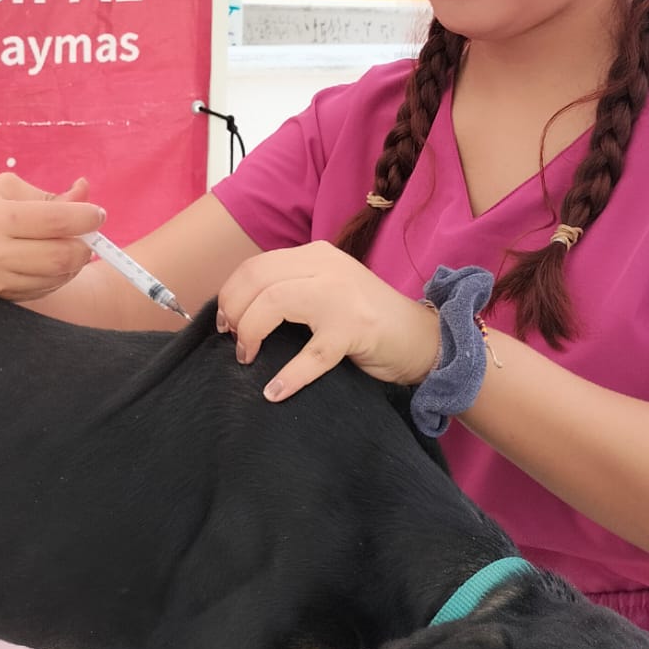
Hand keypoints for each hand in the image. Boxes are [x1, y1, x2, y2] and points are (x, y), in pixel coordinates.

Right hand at [0, 173, 103, 301]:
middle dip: (85, 244)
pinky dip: (58, 275)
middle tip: (87, 233)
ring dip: (74, 261)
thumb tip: (85, 193)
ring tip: (68, 245)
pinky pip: (46, 289)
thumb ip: (49, 195)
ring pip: (58, 276)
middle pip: (62, 255)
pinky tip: (51, 261)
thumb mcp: (6, 190)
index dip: (86, 217)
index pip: (56, 220)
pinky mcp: (1, 298)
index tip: (96, 214)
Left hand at [215, 241, 438, 399]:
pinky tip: (274, 392)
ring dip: (251, 333)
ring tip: (247, 357)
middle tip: (234, 340)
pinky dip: (289, 376)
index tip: (226, 322)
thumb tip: (237, 308)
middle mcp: (326, 267)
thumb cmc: (367, 320)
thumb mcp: (326, 289)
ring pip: (274, 303)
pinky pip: (311, 354)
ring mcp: (341, 296)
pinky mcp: (355, 329)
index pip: (255, 266)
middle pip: (257, 280)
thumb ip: (291, 288)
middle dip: (235, 311)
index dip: (231, 294)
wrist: (423, 338)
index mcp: (315, 255)